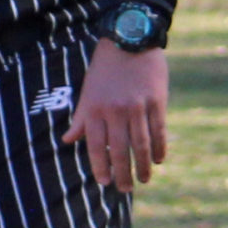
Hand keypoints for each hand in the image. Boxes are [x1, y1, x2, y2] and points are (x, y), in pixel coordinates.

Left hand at [62, 39, 168, 192]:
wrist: (129, 38)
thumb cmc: (105, 67)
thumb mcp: (88, 89)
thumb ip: (80, 117)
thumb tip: (66, 140)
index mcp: (94, 107)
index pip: (95, 145)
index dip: (99, 166)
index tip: (103, 181)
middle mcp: (115, 109)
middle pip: (120, 151)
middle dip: (122, 174)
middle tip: (125, 189)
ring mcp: (137, 106)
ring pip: (141, 146)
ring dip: (143, 167)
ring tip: (143, 180)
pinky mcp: (156, 101)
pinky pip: (159, 132)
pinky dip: (160, 149)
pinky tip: (158, 160)